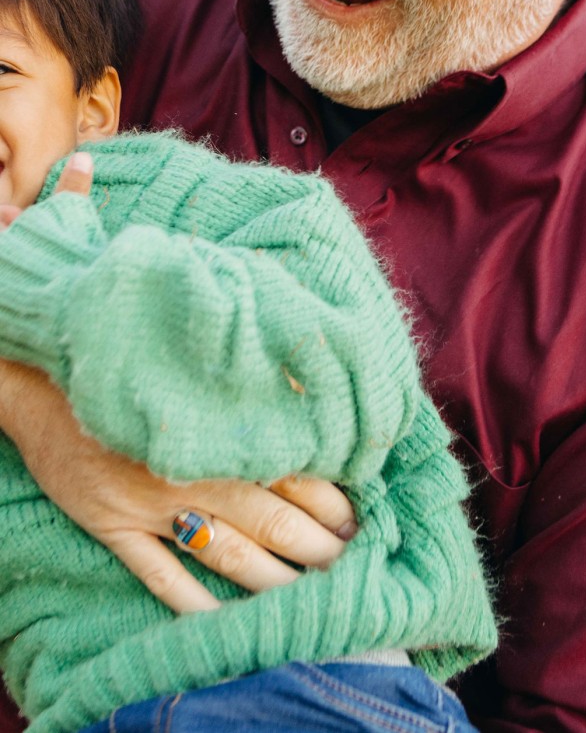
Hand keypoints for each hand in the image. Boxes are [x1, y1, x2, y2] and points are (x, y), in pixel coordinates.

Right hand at [0, 151, 356, 611]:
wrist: (8, 375)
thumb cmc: (70, 331)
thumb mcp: (89, 269)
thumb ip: (107, 219)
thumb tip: (89, 161)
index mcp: (200, 411)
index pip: (276, 450)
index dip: (322, 482)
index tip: (357, 503)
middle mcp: (181, 462)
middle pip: (264, 511)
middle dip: (313, 538)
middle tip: (350, 554)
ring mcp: (144, 505)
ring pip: (224, 553)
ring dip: (273, 574)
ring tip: (313, 586)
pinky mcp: (108, 527)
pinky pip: (159, 577)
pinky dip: (197, 602)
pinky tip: (229, 618)